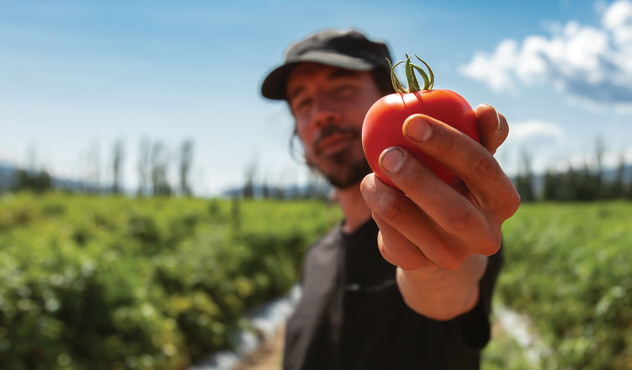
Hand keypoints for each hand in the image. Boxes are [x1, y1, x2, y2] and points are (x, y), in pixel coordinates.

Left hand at [360, 103, 519, 270]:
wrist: (439, 235)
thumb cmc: (456, 180)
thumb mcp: (470, 158)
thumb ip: (479, 133)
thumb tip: (486, 110)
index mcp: (504, 201)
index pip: (481, 167)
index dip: (447, 142)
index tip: (411, 121)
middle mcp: (485, 236)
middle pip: (453, 211)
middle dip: (416, 179)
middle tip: (386, 153)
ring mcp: (452, 256)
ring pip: (414, 227)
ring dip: (386, 197)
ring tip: (371, 174)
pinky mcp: (419, 265)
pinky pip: (392, 240)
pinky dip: (378, 214)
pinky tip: (373, 192)